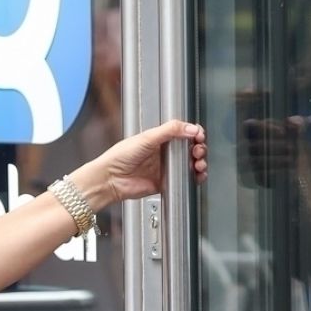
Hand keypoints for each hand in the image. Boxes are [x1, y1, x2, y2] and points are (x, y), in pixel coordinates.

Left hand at [87, 119, 207, 204]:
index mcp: (160, 138)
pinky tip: (198, 175)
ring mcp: (165, 168)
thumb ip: (170, 130)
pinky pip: (185, 180)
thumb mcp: (147, 137)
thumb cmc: (120, 157)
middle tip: (198, 150)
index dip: (194, 133)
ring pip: (191, 164)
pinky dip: (195, 178)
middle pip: (191, 148)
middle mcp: (164, 152)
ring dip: (200, 163)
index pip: (184, 133)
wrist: (111, 179)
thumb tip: (191, 128)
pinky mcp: (165, 182)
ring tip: (199, 163)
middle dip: (199, 148)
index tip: (199, 135)